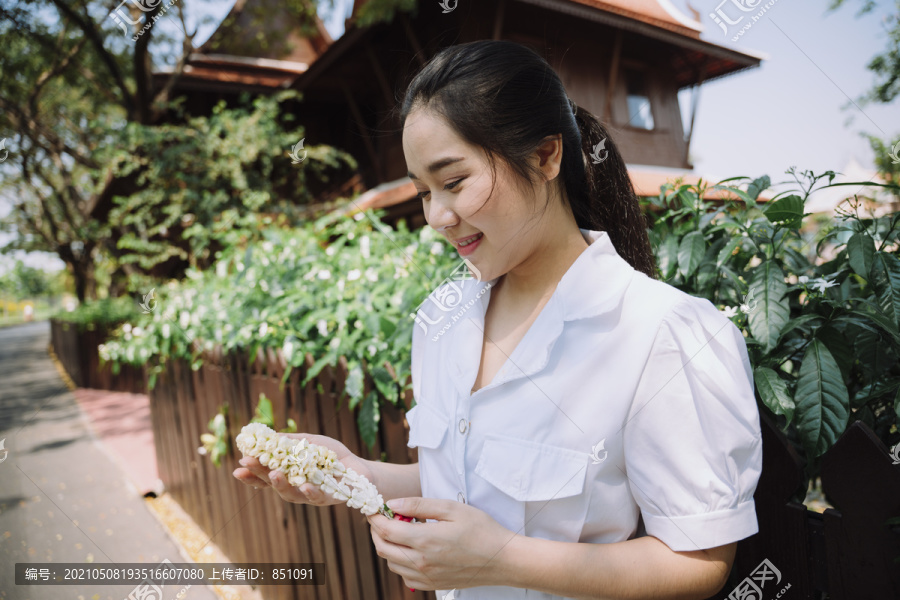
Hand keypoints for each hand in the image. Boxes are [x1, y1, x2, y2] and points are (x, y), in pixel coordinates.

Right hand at [232, 433, 372, 505]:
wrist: (359, 468)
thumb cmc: (333, 456)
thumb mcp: (311, 442)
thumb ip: (292, 442)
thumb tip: (270, 436)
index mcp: (289, 475)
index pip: (266, 477)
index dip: (252, 475)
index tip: (238, 468)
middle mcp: (295, 488)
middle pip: (273, 484)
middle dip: (259, 475)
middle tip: (246, 464)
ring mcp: (310, 495)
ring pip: (291, 495)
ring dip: (280, 485)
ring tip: (273, 474)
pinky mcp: (328, 499)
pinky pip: (317, 498)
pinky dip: (310, 493)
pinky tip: (304, 485)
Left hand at [366, 497, 516, 590]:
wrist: (502, 559)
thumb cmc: (481, 530)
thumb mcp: (451, 508)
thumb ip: (419, 505)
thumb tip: (393, 504)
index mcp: (424, 541)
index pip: (385, 530)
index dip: (375, 517)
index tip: (374, 507)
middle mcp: (421, 563)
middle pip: (382, 548)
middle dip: (376, 531)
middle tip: (383, 518)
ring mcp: (426, 577)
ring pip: (391, 563)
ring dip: (387, 546)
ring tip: (399, 531)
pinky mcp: (432, 585)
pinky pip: (404, 576)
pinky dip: (399, 562)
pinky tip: (411, 550)